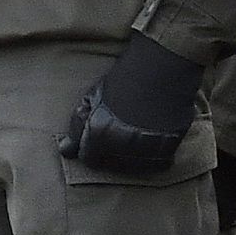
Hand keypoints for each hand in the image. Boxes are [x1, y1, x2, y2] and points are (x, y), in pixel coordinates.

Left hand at [58, 32, 204, 176]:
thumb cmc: (123, 79)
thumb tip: (65, 151)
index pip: (88, 159)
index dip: (91, 149)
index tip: (97, 138)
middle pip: (110, 166)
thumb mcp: (92, 98)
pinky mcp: (170, 146)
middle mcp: (123, 145)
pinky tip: (150, 140)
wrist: (161, 66)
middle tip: (117, 133)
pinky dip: (153, 157)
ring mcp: (148, 148)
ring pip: (134, 168)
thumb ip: (77, 127)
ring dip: (131, 157)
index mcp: (100, 133)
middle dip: (108, 153)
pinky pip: (157, 164)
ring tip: (134, 135)